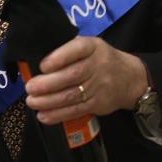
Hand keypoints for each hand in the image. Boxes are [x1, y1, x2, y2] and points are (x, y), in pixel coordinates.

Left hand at [24, 36, 146, 124]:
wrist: (131, 78)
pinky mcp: (98, 104)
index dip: (58, 58)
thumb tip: (35, 61)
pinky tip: (43, 115)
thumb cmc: (100, 59)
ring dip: (48, 101)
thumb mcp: (89, 46)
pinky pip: (76, 110)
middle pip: (71, 75)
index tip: (42, 65)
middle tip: (30, 88)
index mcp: (92, 47)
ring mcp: (99, 86)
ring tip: (32, 101)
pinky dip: (58, 115)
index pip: (77, 49)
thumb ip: (68, 50)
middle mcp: (97, 65)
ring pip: (71, 95)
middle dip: (47, 84)